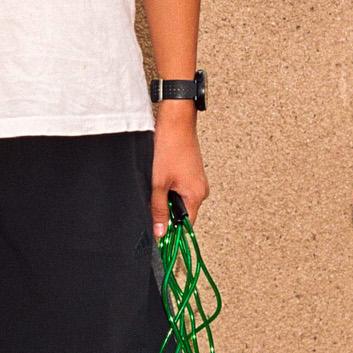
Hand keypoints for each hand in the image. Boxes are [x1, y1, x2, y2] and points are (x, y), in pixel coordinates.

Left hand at [151, 102, 207, 236]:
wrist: (175, 121)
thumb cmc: (170, 147)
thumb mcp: (158, 182)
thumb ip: (158, 208)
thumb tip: (160, 231)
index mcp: (197, 195)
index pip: (186, 224)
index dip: (171, 228)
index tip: (157, 229)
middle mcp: (201, 189)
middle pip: (181, 211)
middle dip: (165, 209)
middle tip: (152, 199)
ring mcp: (197, 180)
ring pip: (178, 198)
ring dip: (165, 196)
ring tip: (156, 182)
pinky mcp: (191, 172)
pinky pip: (179, 187)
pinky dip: (168, 186)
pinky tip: (160, 176)